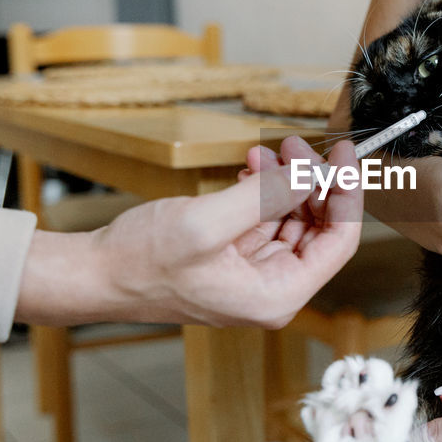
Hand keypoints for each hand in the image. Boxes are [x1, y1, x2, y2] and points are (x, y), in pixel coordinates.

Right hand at [16, 138, 362, 328]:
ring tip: (268, 152)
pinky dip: (264, 191)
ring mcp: (253, 274)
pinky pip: (265, 220)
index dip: (347, 194)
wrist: (95, 274)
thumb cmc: (141, 263)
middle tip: (297, 145)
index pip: (339, 242)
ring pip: (293, 220)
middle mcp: (272, 290)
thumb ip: (265, 196)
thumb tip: (311, 173)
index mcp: (277, 295)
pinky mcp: (234, 258)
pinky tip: (250, 168)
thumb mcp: (208, 223)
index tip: (344, 155)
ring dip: (286, 182)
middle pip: (319, 229)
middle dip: (312, 182)